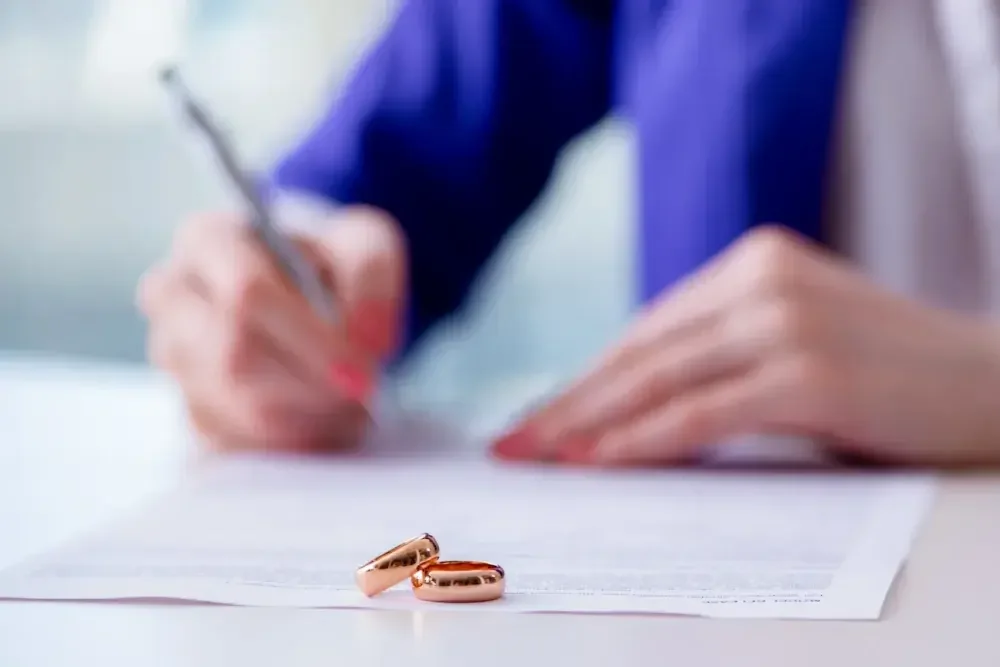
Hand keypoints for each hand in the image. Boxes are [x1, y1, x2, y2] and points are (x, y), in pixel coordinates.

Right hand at [138, 205, 406, 451]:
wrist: (308, 291)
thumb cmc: (329, 262)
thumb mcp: (364, 242)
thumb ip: (372, 273)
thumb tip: (367, 339)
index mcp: (208, 239)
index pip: (246, 294)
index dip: (309, 340)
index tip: (362, 371)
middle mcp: (173, 295)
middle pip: (233, 357)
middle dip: (310, 386)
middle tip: (362, 393)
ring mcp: (171, 355)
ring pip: (237, 408)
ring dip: (307, 416)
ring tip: (350, 404)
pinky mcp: (186, 405)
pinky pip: (238, 442)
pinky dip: (292, 440)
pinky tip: (322, 417)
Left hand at [492, 226, 999, 466]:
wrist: (995, 382)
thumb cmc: (890, 372)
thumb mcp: (796, 339)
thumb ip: (724, 353)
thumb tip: (631, 403)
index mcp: (754, 261)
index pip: (649, 329)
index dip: (588, 376)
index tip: (541, 412)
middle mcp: (762, 278)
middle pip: (639, 351)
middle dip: (569, 401)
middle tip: (514, 440)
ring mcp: (784, 320)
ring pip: (658, 380)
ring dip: (588, 423)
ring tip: (539, 455)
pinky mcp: (807, 372)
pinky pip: (699, 414)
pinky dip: (642, 441)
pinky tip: (599, 462)